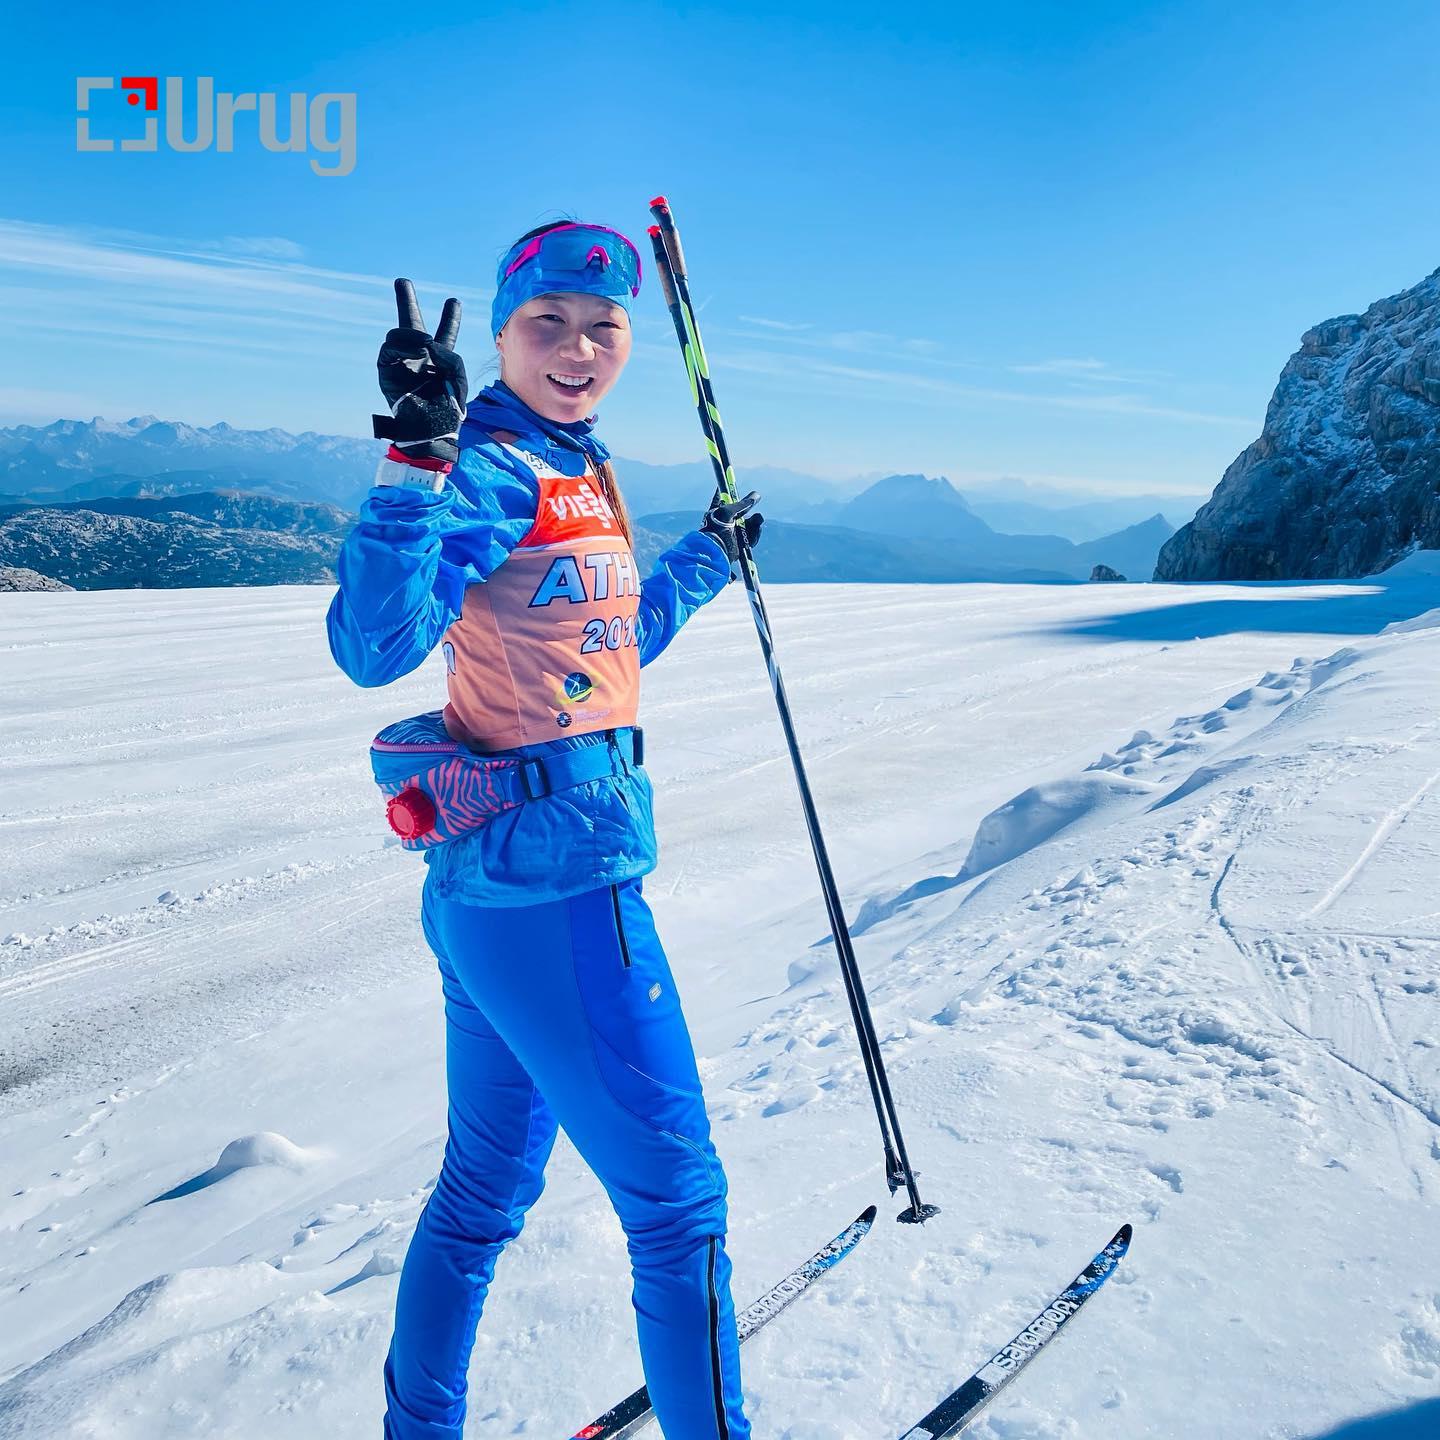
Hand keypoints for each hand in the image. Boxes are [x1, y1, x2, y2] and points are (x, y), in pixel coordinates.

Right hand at [372, 279, 467, 466]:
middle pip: (411, 322)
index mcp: (441, 359)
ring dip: (414, 335)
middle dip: (405, 301)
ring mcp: (401, 361)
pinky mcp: (386, 368)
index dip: (450, 319)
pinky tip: (417, 352)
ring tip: (427, 345)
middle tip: (401, 281)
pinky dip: (403, 346)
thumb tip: (427, 342)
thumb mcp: (459, 378)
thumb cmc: (447, 407)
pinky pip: (390, 347)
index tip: (453, 302)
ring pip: (400, 332)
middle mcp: (420, 356)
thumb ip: (449, 354)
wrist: (429, 428)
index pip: (446, 334)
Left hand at [702, 488, 763, 565]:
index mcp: (717, 511)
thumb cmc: (715, 531)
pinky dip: (755, 535)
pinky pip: (752, 536)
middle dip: (750, 507)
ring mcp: (734, 532)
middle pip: (742, 509)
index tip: (730, 480)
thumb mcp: (727, 513)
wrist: (715, 554)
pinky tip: (753, 535)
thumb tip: (756, 495)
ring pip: (750, 523)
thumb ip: (741, 504)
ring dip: (755, 522)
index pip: (722, 496)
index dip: (727, 488)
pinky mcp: (741, 543)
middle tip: (757, 498)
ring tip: (757, 521)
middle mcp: (726, 521)